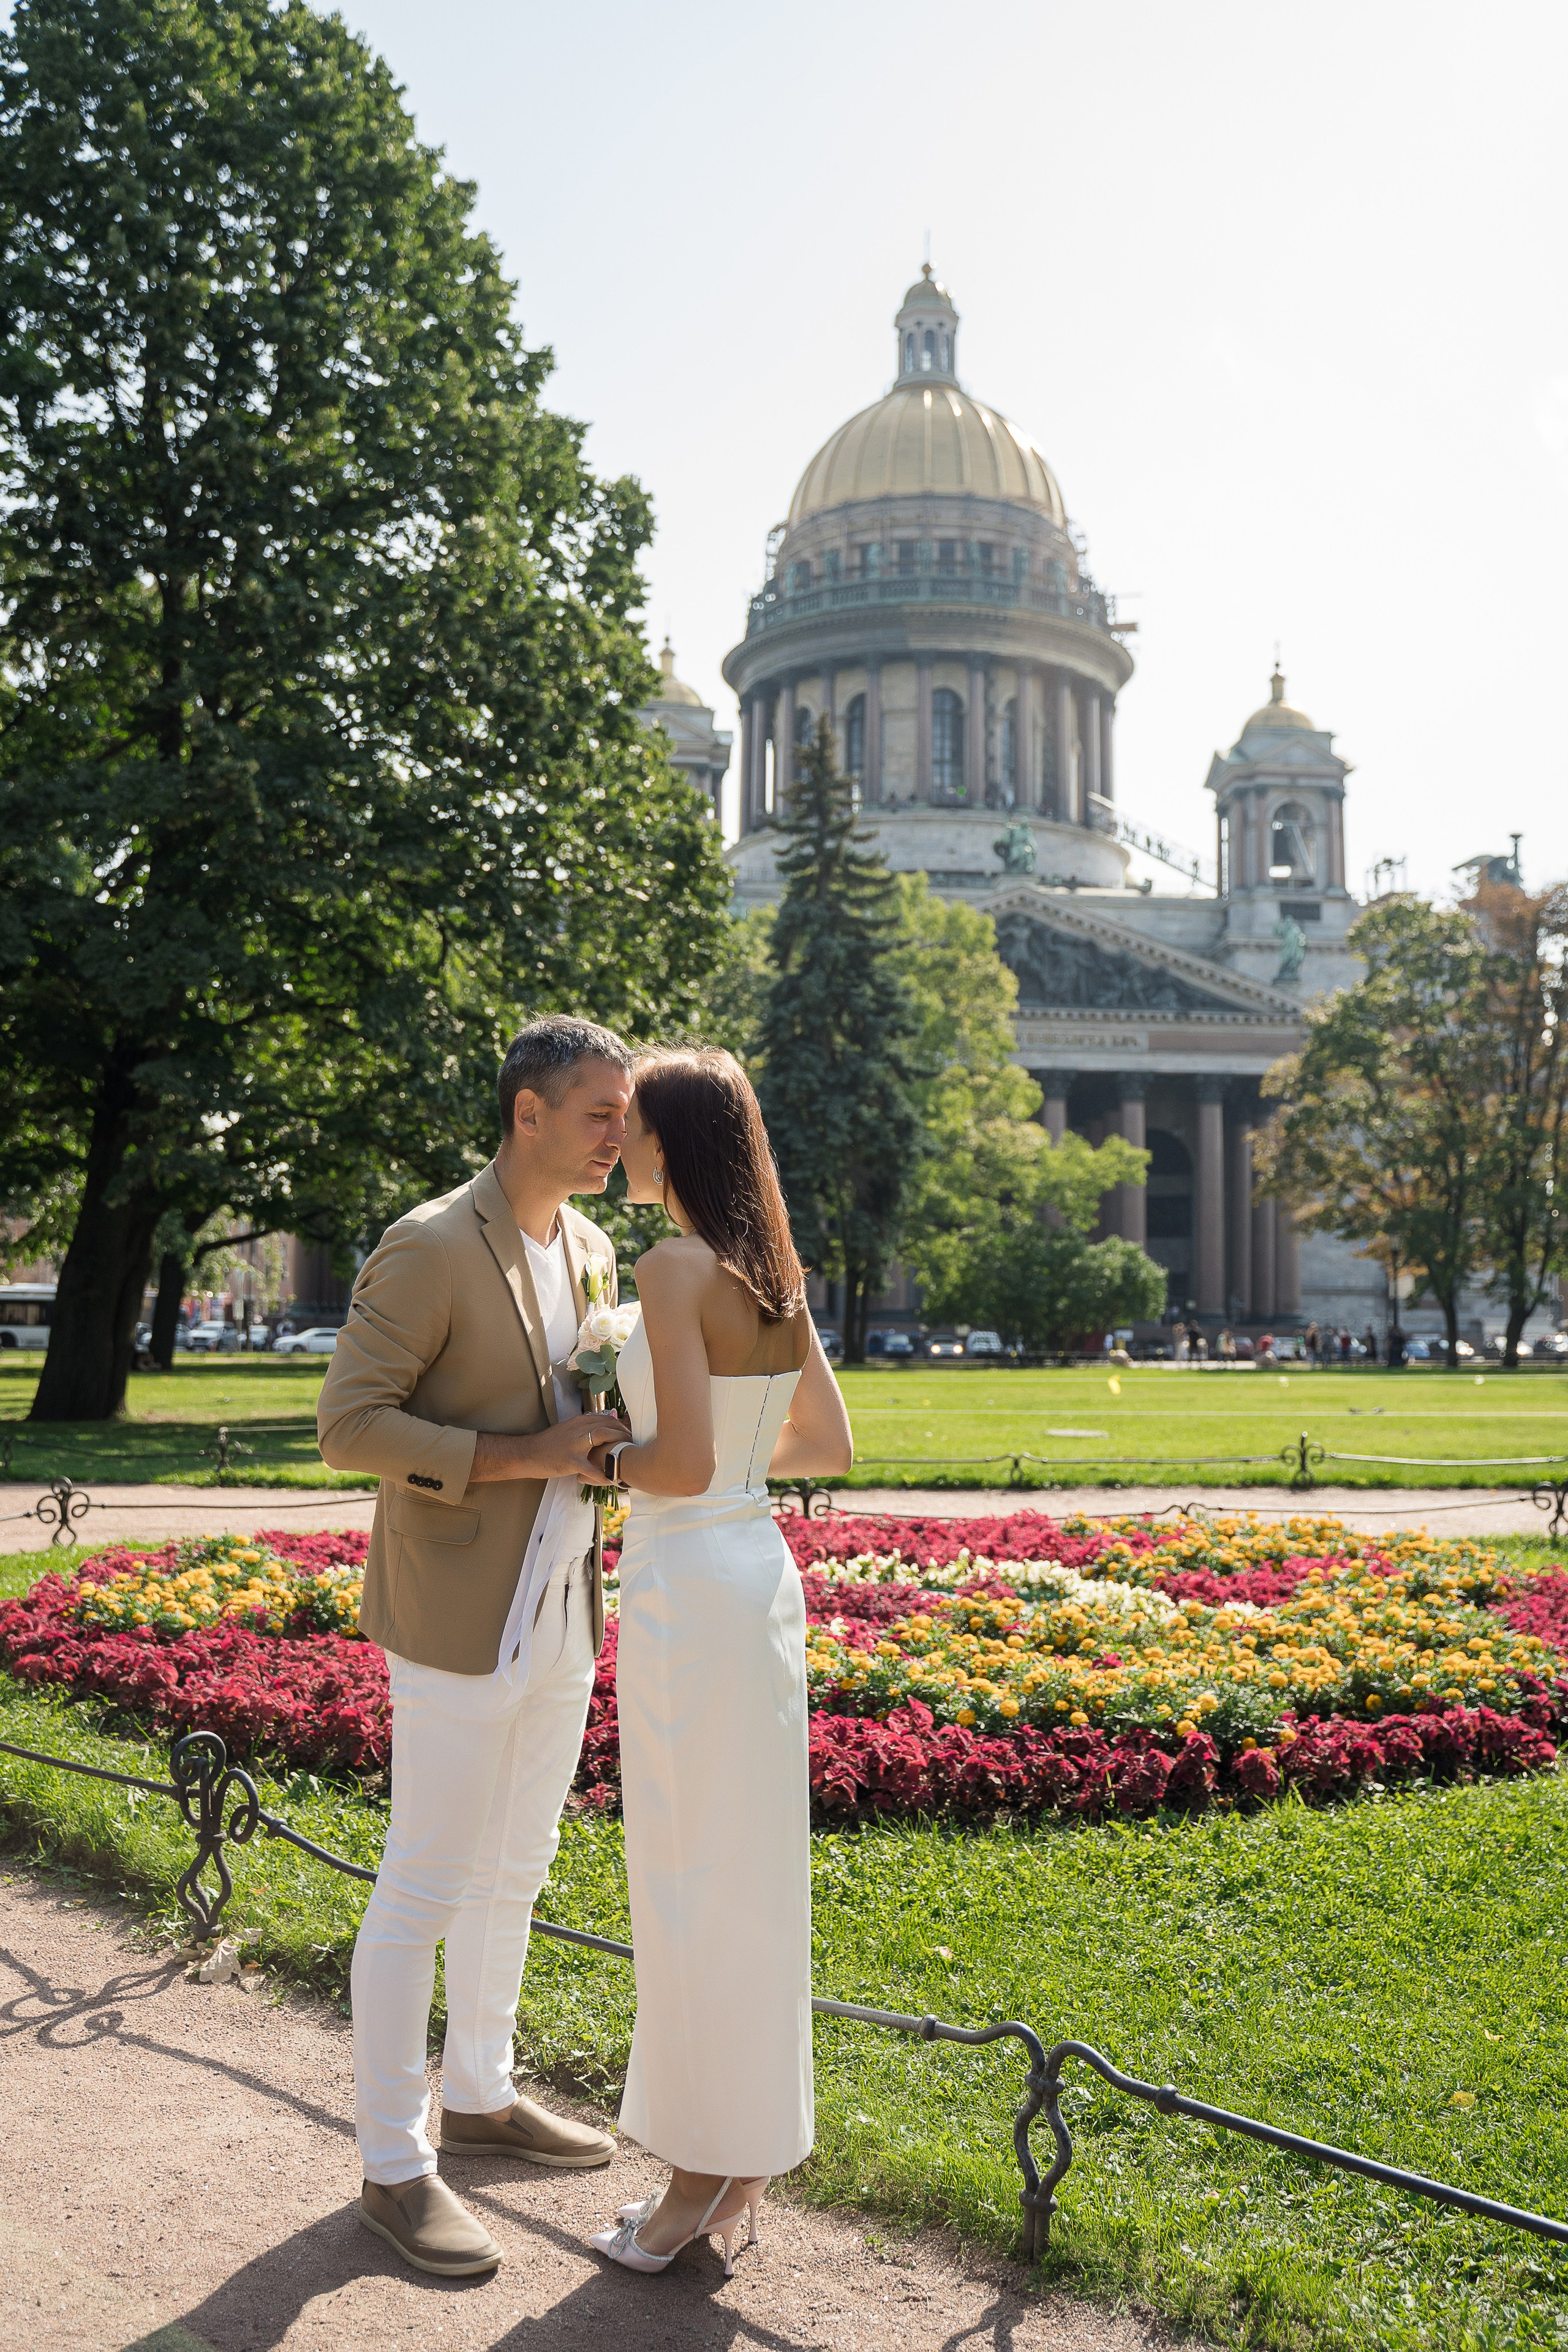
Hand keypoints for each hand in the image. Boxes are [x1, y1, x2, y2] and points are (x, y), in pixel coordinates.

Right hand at [470, 1413, 626, 1484]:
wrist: (527, 1454)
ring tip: (626, 1458)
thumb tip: (608, 1421)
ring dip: (618, 1446)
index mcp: (578, 1421)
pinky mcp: (570, 1461)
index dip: (621, 1425)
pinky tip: (611, 1481)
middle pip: (608, 1425)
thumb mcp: (568, 1430)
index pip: (606, 1417)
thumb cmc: (548, 1445)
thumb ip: (586, 1426)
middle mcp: (578, 1429)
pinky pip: (590, 1469)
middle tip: (634, 1445)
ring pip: (602, 1438)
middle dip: (624, 1434)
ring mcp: (574, 1444)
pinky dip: (602, 1475)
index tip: (630, 1433)